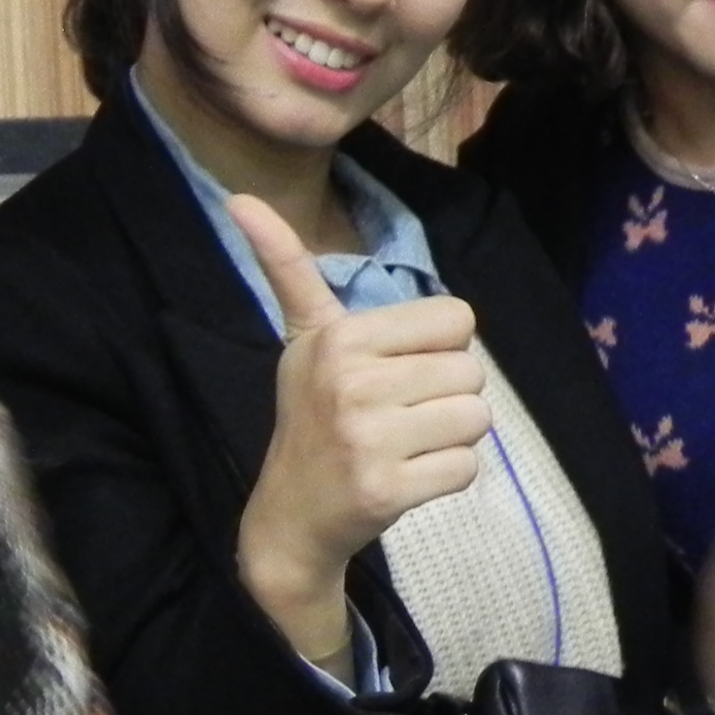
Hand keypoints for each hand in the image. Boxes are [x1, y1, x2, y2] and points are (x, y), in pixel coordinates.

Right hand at [228, 192, 486, 674]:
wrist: (290, 517)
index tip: (399, 370)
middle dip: (447, 396)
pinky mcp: (386, 490)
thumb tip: (239, 196)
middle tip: (402, 417)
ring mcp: (368, 439)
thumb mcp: (301, 338)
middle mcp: (351, 383)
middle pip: (471, 372)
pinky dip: (447, 476)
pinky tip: (407, 478)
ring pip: (475, 419)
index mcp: (339, 337)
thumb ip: (287, 268)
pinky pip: (466, 467)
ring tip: (407, 445)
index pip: (457, 319)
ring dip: (452, 438)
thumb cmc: (310, 417)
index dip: (440, 348)